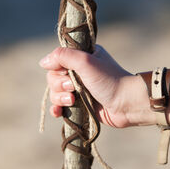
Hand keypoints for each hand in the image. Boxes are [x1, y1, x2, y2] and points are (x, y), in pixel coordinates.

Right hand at [39, 45, 155, 127]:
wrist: (126, 104)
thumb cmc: (109, 80)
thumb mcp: (86, 62)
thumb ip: (63, 56)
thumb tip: (43, 62)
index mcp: (82, 57)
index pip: (57, 60)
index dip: (57, 68)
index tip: (67, 73)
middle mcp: (79, 72)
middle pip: (53, 77)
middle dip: (60, 85)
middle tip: (73, 88)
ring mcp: (79, 89)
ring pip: (55, 92)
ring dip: (59, 98)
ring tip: (73, 101)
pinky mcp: (80, 104)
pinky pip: (60, 105)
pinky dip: (57, 108)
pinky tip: (58, 112)